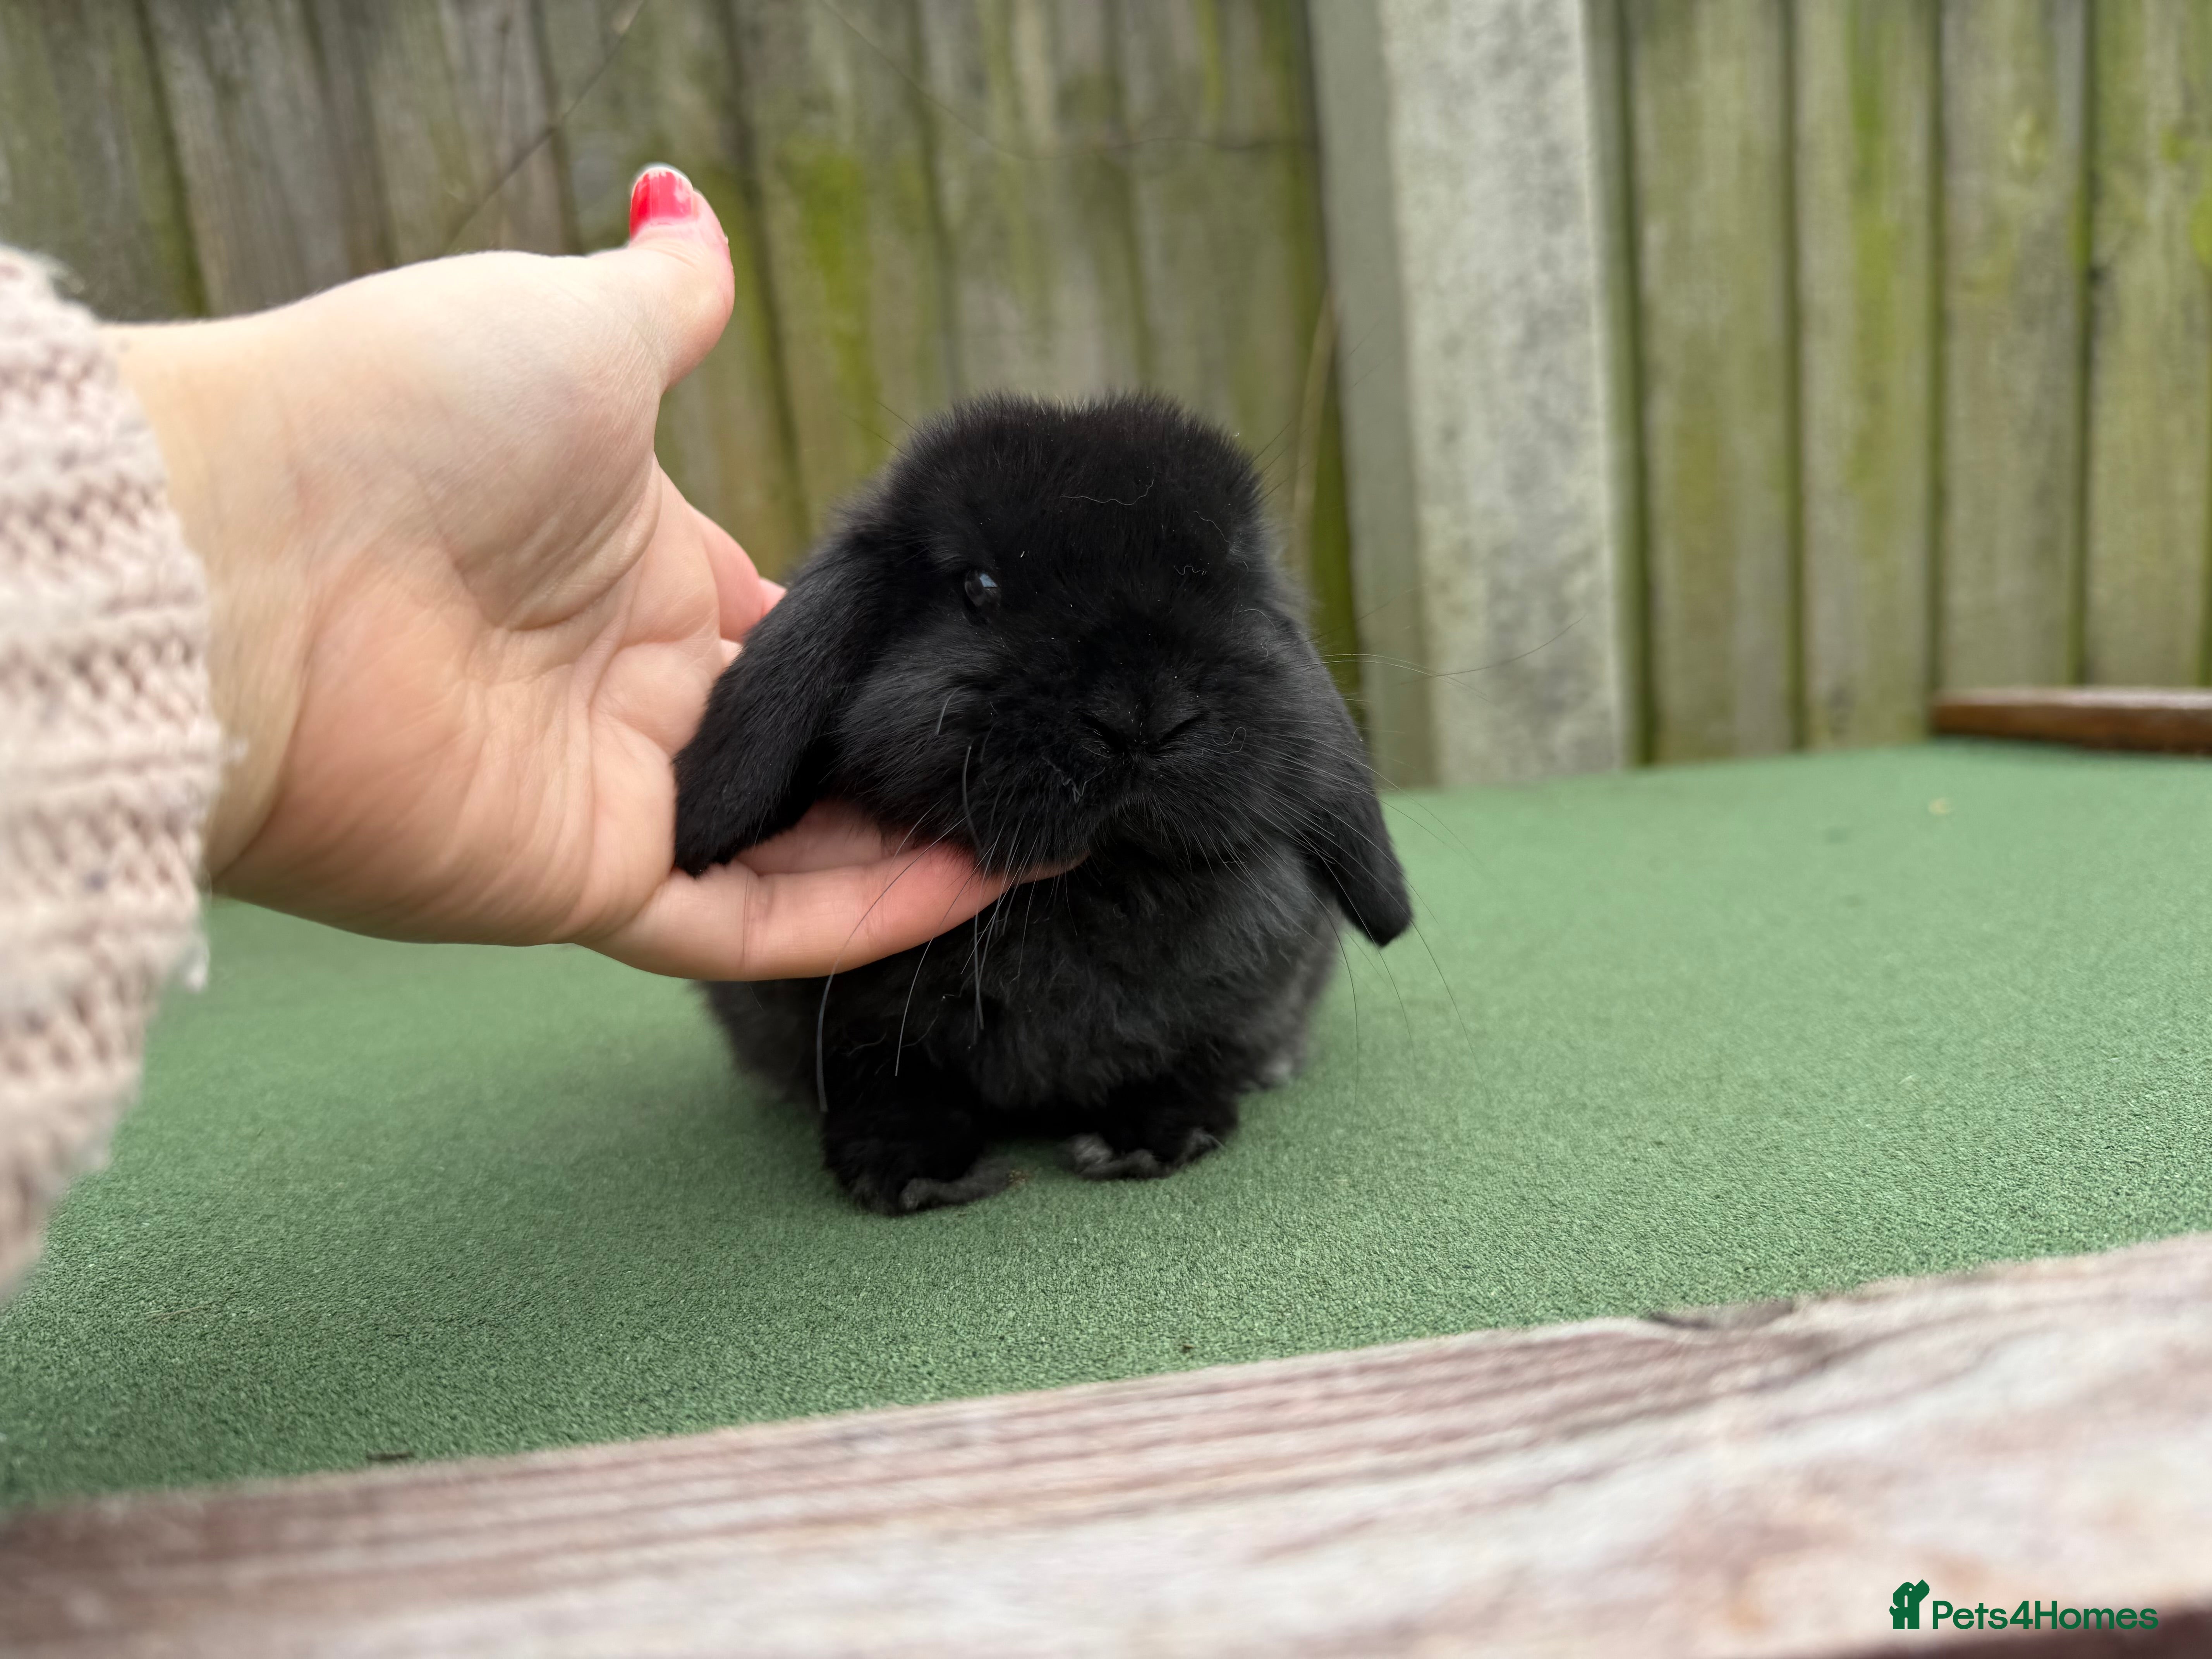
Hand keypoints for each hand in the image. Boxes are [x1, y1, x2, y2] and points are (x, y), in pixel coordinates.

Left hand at [107, 167, 1020, 978]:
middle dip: (911, 755)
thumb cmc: (403, 415)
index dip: (872, 646)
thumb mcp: (576, 329)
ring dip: (913, 848)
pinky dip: (862, 916)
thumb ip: (666, 302)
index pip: (778, 630)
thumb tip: (683, 206)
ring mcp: (608, 796)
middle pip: (797, 747)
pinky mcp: (585, 885)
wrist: (243, 550)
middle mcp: (624, 693)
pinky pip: (747, 927)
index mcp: (628, 571)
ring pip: (791, 850)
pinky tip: (977, 881)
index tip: (979, 647)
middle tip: (1038, 749)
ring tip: (1043, 821)